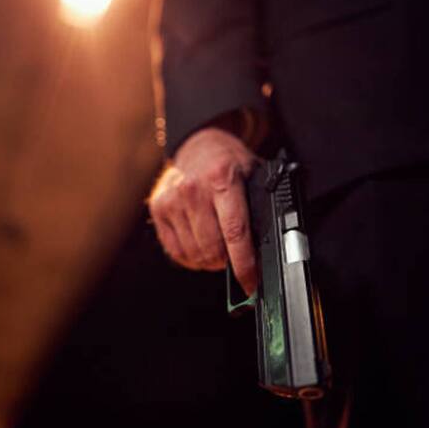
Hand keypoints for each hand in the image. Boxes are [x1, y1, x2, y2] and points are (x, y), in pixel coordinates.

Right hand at [148, 127, 258, 295]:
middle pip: (213, 248)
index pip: (235, 232)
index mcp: (221, 178)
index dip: (244, 263)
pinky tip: (200, 246)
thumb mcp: (252, 174)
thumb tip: (270, 245)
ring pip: (195, 254)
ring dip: (210, 261)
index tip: (250, 282)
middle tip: (235, 258)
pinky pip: (176, 251)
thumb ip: (259, 205)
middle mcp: (192, 189)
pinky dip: (192, 258)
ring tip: (218, 249)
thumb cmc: (227, 163)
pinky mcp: (158, 209)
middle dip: (228, 262)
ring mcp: (171, 200)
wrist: (197, 145)